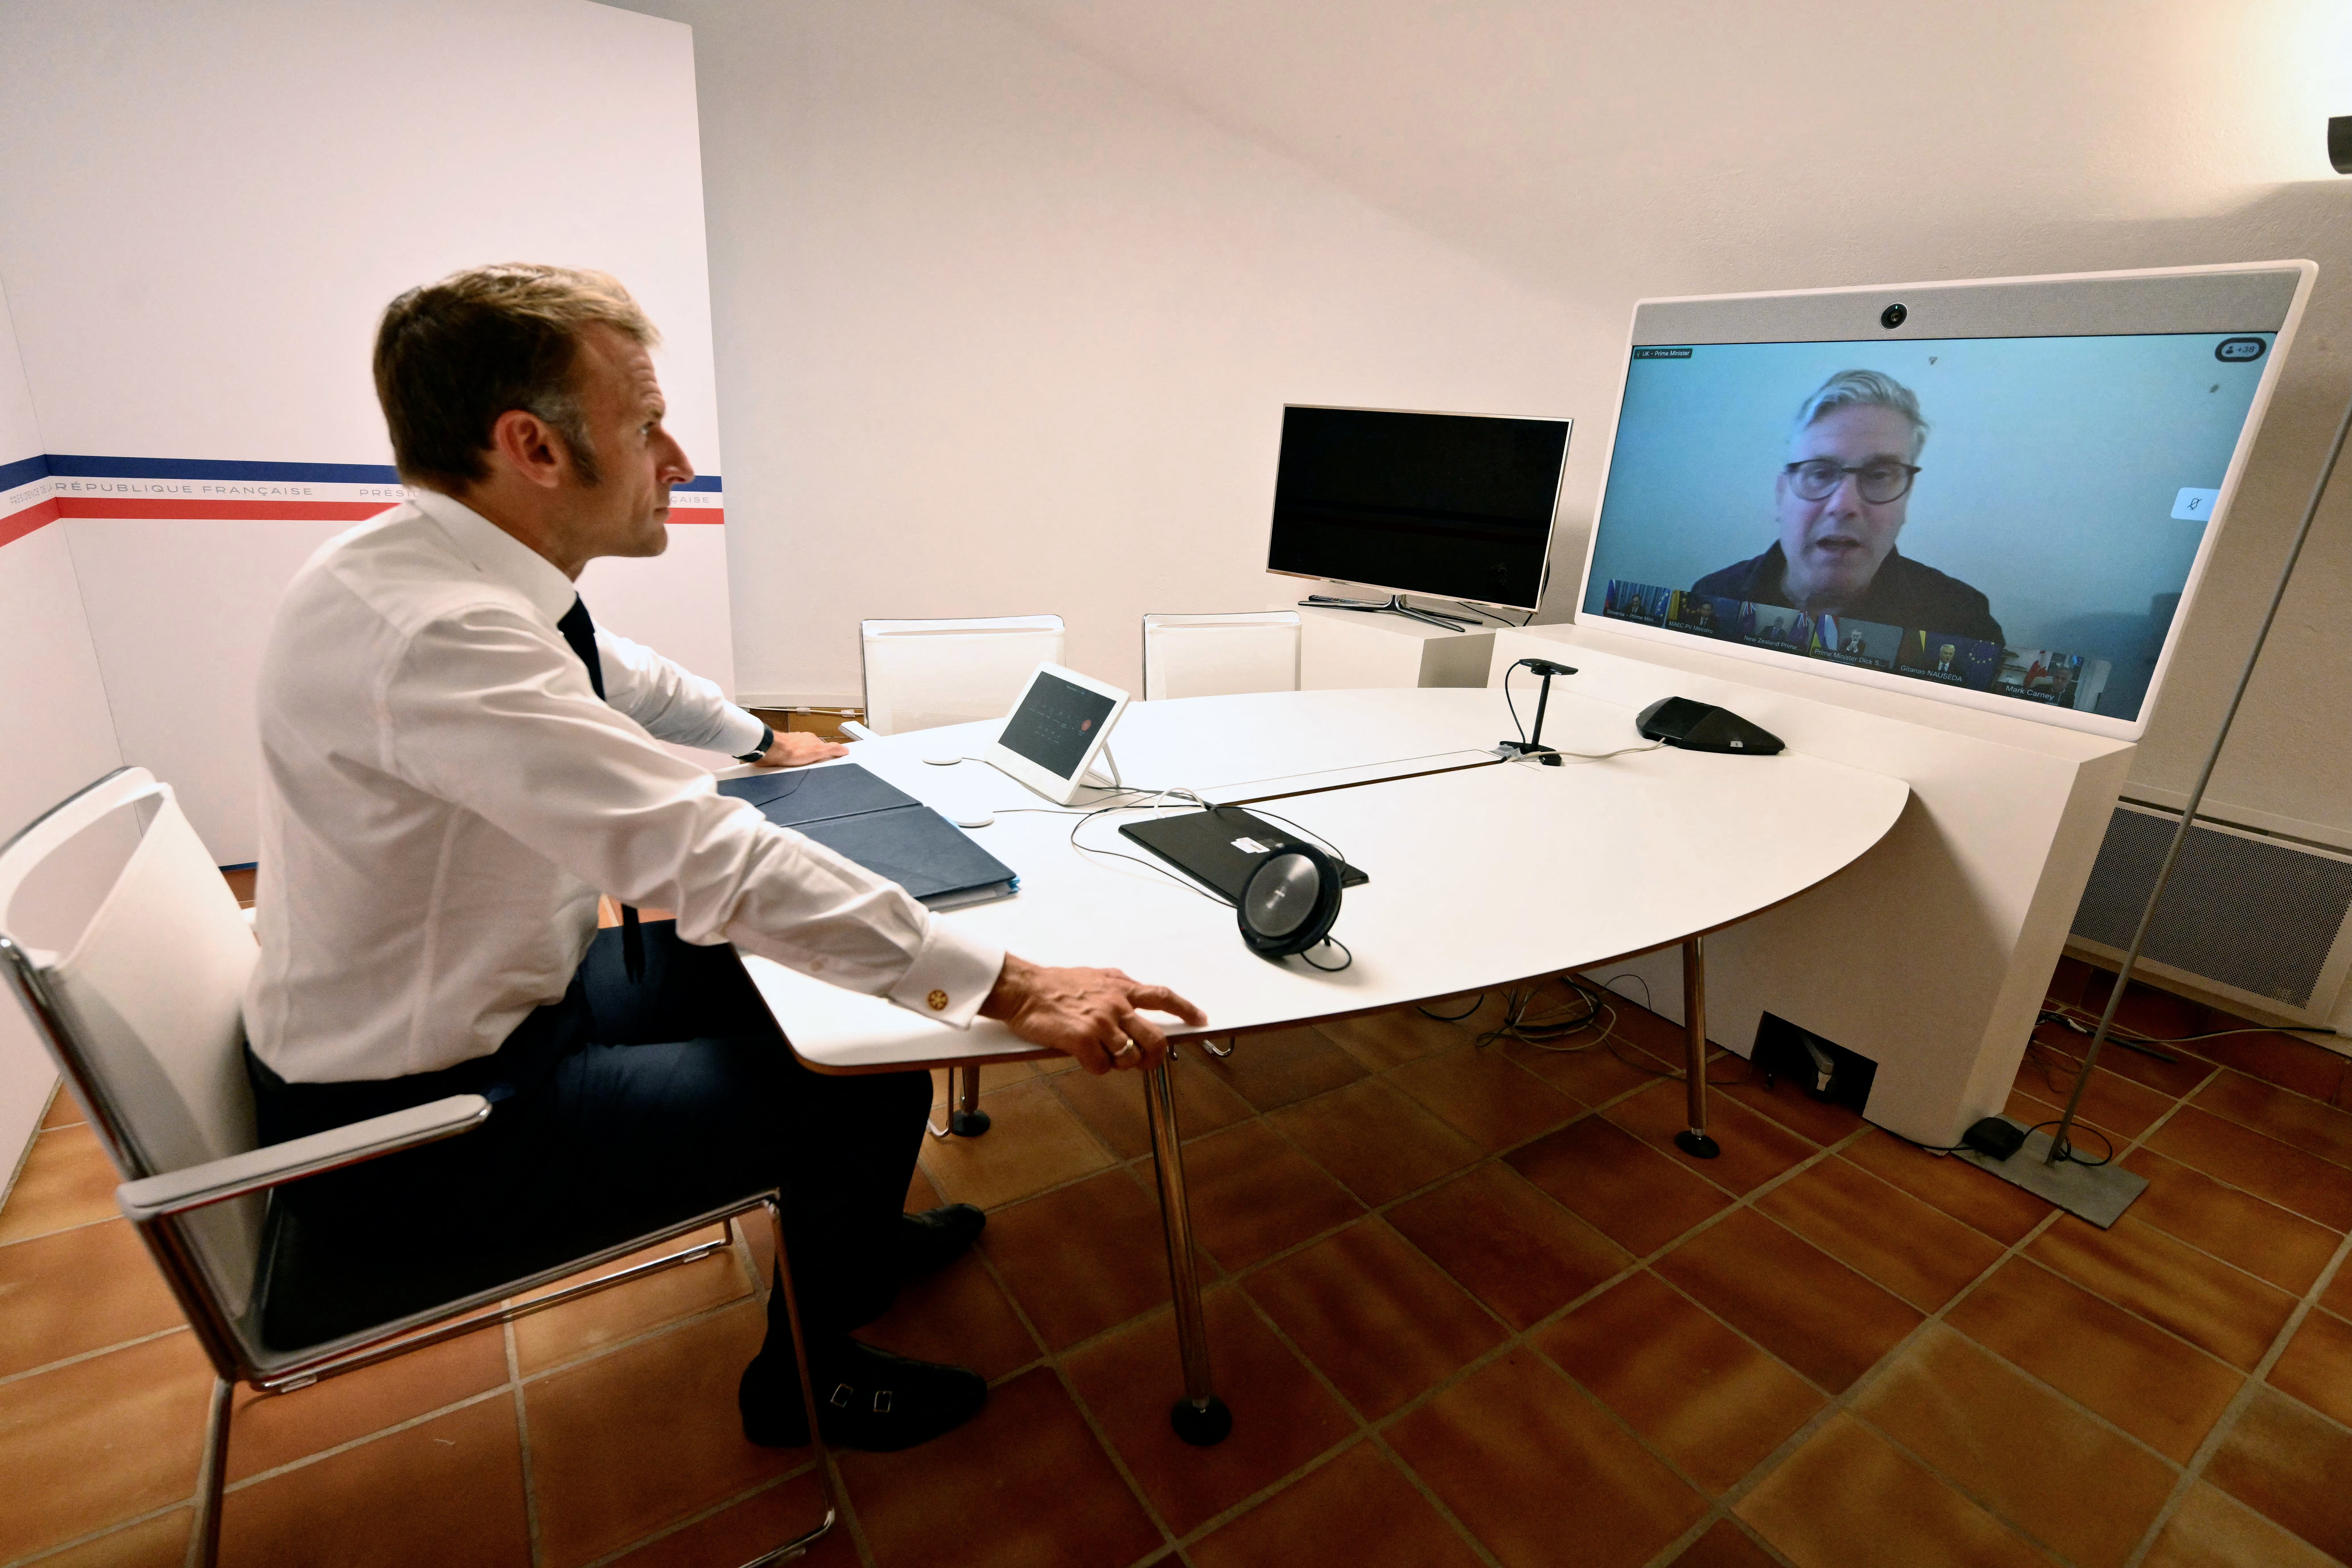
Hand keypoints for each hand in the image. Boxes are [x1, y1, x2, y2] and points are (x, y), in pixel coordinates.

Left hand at [754, 730, 849, 767]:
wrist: (772, 751)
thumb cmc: (795, 750)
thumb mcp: (818, 751)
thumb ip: (832, 749)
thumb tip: (846, 749)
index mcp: (810, 739)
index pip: (821, 746)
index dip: (824, 755)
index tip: (824, 763)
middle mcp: (800, 740)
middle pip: (810, 750)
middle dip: (811, 758)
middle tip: (813, 768)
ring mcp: (789, 745)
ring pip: (798, 754)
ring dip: (800, 761)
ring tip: (801, 770)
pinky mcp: (780, 752)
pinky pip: (788, 758)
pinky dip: (790, 763)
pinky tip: (789, 768)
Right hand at [979, 955, 1206, 1074]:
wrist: (1025, 988)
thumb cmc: (1056, 984)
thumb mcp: (1096, 977)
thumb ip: (1118, 989)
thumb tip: (1135, 1000)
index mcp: (1121, 987)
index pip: (1163, 996)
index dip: (1185, 1009)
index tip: (1199, 1019)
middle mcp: (1116, 1004)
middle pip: (1154, 1038)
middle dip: (1154, 1056)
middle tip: (1146, 1062)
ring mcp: (1101, 1023)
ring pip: (1129, 1057)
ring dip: (1120, 1063)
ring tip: (1104, 1056)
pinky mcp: (1082, 1039)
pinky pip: (1102, 1067)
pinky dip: (1096, 1068)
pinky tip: (1084, 1058)